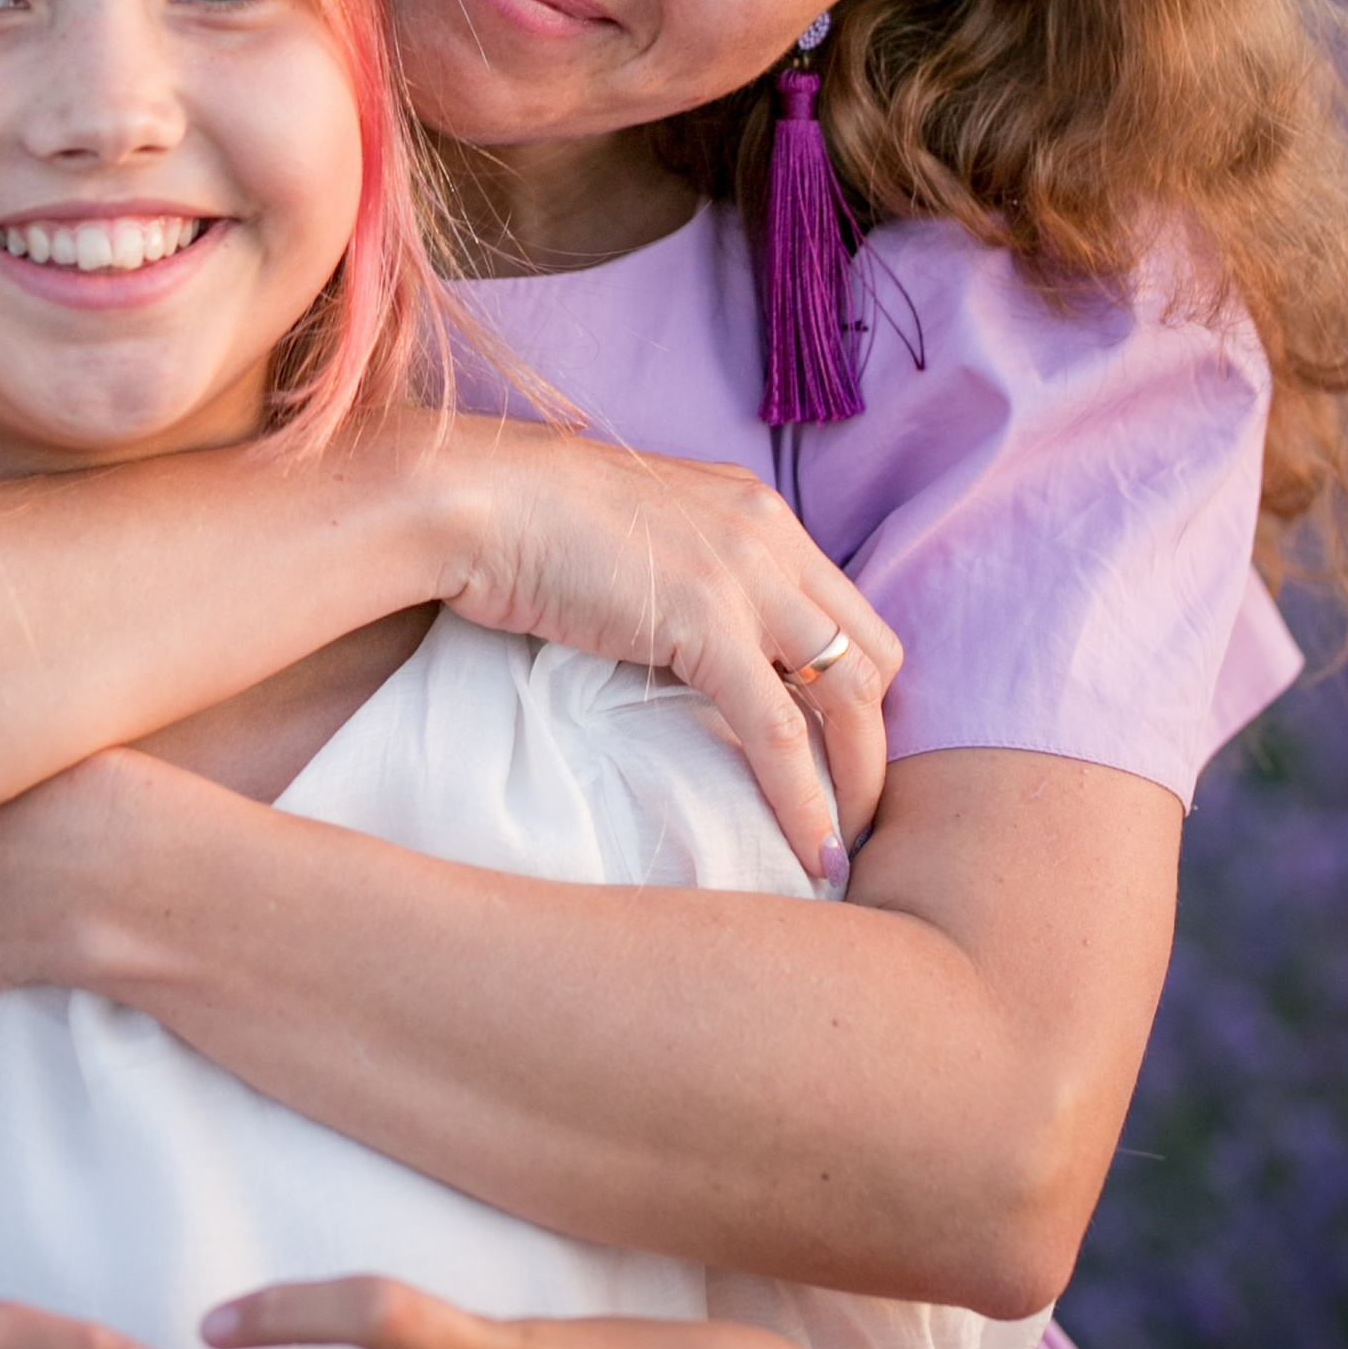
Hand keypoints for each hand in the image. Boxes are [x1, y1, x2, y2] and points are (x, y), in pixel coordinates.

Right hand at [446, 428, 899, 879]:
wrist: (473, 499)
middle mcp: (769, 534)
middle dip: (874, 741)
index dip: (854, 691)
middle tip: (851, 810)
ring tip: (839, 849)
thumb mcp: (637, 541)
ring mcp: (744, 573)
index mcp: (755, 511)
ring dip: (858, 782)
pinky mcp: (707, 621)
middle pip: (871, 652)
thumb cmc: (525, 523)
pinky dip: (803, 798)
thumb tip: (692, 653)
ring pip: (847, 695)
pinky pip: (780, 730)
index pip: (846, 611)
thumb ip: (685, 581)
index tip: (840, 756)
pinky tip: (808, 848)